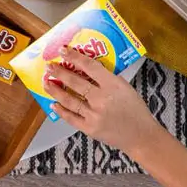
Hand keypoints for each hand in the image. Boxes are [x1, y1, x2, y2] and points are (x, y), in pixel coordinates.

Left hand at [44, 48, 161, 154]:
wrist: (140, 135)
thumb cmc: (135, 109)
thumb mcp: (126, 87)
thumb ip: (108, 78)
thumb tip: (89, 70)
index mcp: (113, 85)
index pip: (90, 66)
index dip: (75, 57)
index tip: (63, 50)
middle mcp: (101, 98)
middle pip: (76, 82)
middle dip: (59, 72)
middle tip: (49, 66)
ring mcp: (94, 115)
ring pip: (69, 99)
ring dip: (55, 90)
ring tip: (46, 82)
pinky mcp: (89, 128)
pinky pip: (71, 118)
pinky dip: (61, 110)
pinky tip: (53, 104)